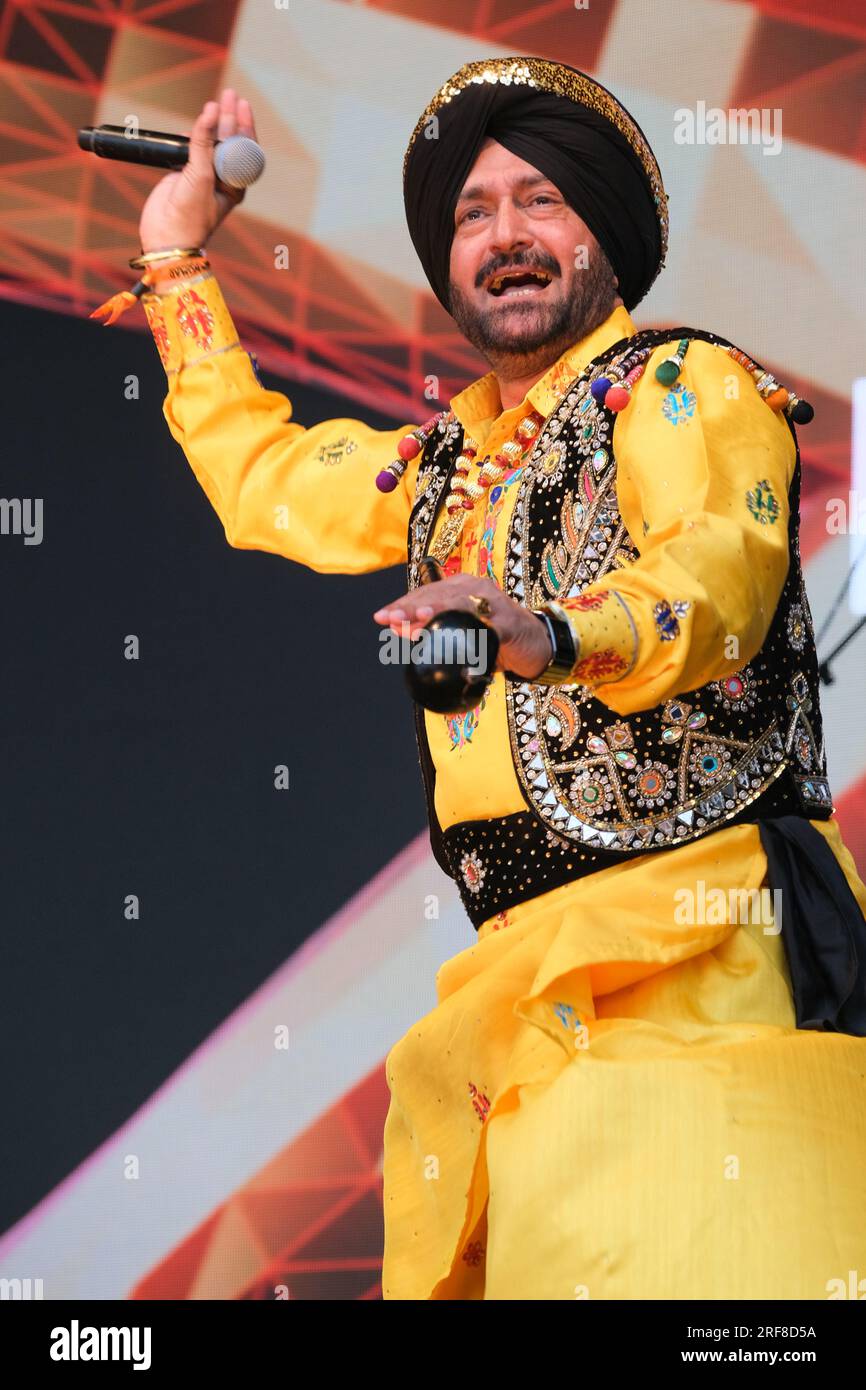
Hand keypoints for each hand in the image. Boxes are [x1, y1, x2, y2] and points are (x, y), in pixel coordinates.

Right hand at [138, 89, 257, 257]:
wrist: (166, 237)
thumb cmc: (190, 213)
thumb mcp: (201, 175)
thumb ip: (204, 142)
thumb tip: (211, 110)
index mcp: (235, 184)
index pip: (243, 148)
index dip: (243, 124)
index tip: (241, 104)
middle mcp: (222, 180)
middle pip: (229, 142)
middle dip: (229, 118)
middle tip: (229, 93)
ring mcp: (203, 177)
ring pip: (211, 145)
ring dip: (212, 125)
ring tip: (214, 102)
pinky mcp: (184, 176)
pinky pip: (192, 151)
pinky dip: (194, 137)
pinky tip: (195, 126)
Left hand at [372, 573, 553, 680]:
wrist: (536, 644)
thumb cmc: (494, 636)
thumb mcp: (460, 629)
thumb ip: (432, 628)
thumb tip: (400, 629)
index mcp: (461, 586)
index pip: (426, 592)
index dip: (402, 604)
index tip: (380, 617)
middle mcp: (476, 588)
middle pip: (438, 595)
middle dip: (412, 608)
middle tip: (391, 621)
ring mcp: (494, 603)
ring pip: (459, 606)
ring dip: (436, 616)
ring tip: (416, 624)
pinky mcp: (509, 623)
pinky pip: (486, 628)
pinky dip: (469, 636)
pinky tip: (454, 642)